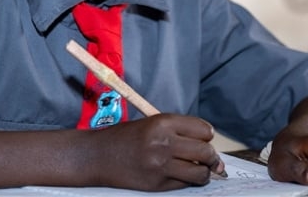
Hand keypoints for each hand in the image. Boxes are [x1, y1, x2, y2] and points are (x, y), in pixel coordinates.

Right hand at [89, 113, 224, 190]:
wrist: (97, 155)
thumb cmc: (125, 137)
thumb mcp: (151, 123)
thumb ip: (178, 131)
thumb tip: (209, 145)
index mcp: (162, 122)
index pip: (203, 130)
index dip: (206, 135)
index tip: (204, 139)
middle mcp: (164, 143)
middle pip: (206, 152)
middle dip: (210, 156)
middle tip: (207, 158)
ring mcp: (160, 165)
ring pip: (200, 172)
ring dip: (202, 171)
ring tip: (196, 168)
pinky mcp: (157, 184)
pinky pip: (185, 184)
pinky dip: (187, 181)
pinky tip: (179, 174)